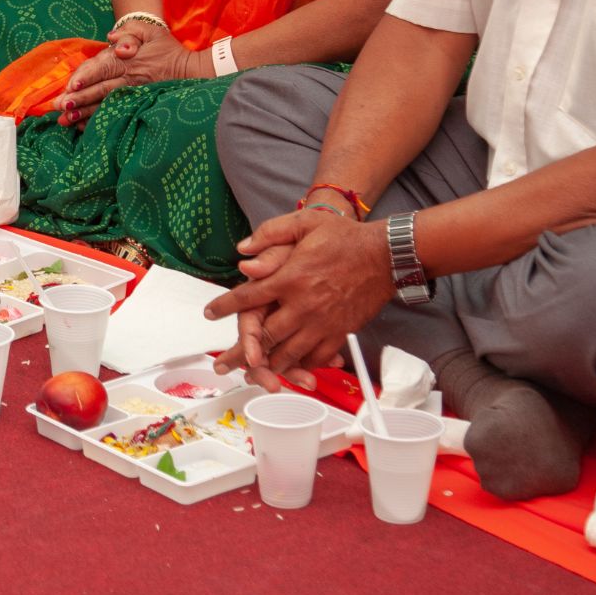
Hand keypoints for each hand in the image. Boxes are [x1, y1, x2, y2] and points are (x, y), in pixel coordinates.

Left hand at [54, 21, 196, 125]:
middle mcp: (129, 78)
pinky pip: (114, 114)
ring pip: (105, 105)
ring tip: (65, 120)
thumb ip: (130, 31)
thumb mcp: (151, 31)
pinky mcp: (136, 105)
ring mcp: (133, 94)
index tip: (71, 85)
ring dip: (84, 113)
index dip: (86, 76)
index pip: (103, 67)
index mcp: (129, 60)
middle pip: (100, 89)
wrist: (191, 72)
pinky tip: (82, 126)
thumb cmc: (167, 49)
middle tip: (59, 106)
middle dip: (79, 99)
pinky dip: (98, 121)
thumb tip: (111, 38)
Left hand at [205, 210, 394, 382]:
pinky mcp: (340, 333)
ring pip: (288, 353)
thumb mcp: (305, 222)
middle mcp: (302, 305)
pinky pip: (316, 358)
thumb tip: (242, 251)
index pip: (248, 297)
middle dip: (240, 351)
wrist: (385, 255)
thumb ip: (270, 234)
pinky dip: (301, 366)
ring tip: (252, 372)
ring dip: (268, 364)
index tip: (210, 313)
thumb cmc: (344, 237)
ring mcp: (322, 323)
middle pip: (264, 334)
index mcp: (290, 278)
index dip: (225, 306)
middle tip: (224, 363)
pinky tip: (291, 367)